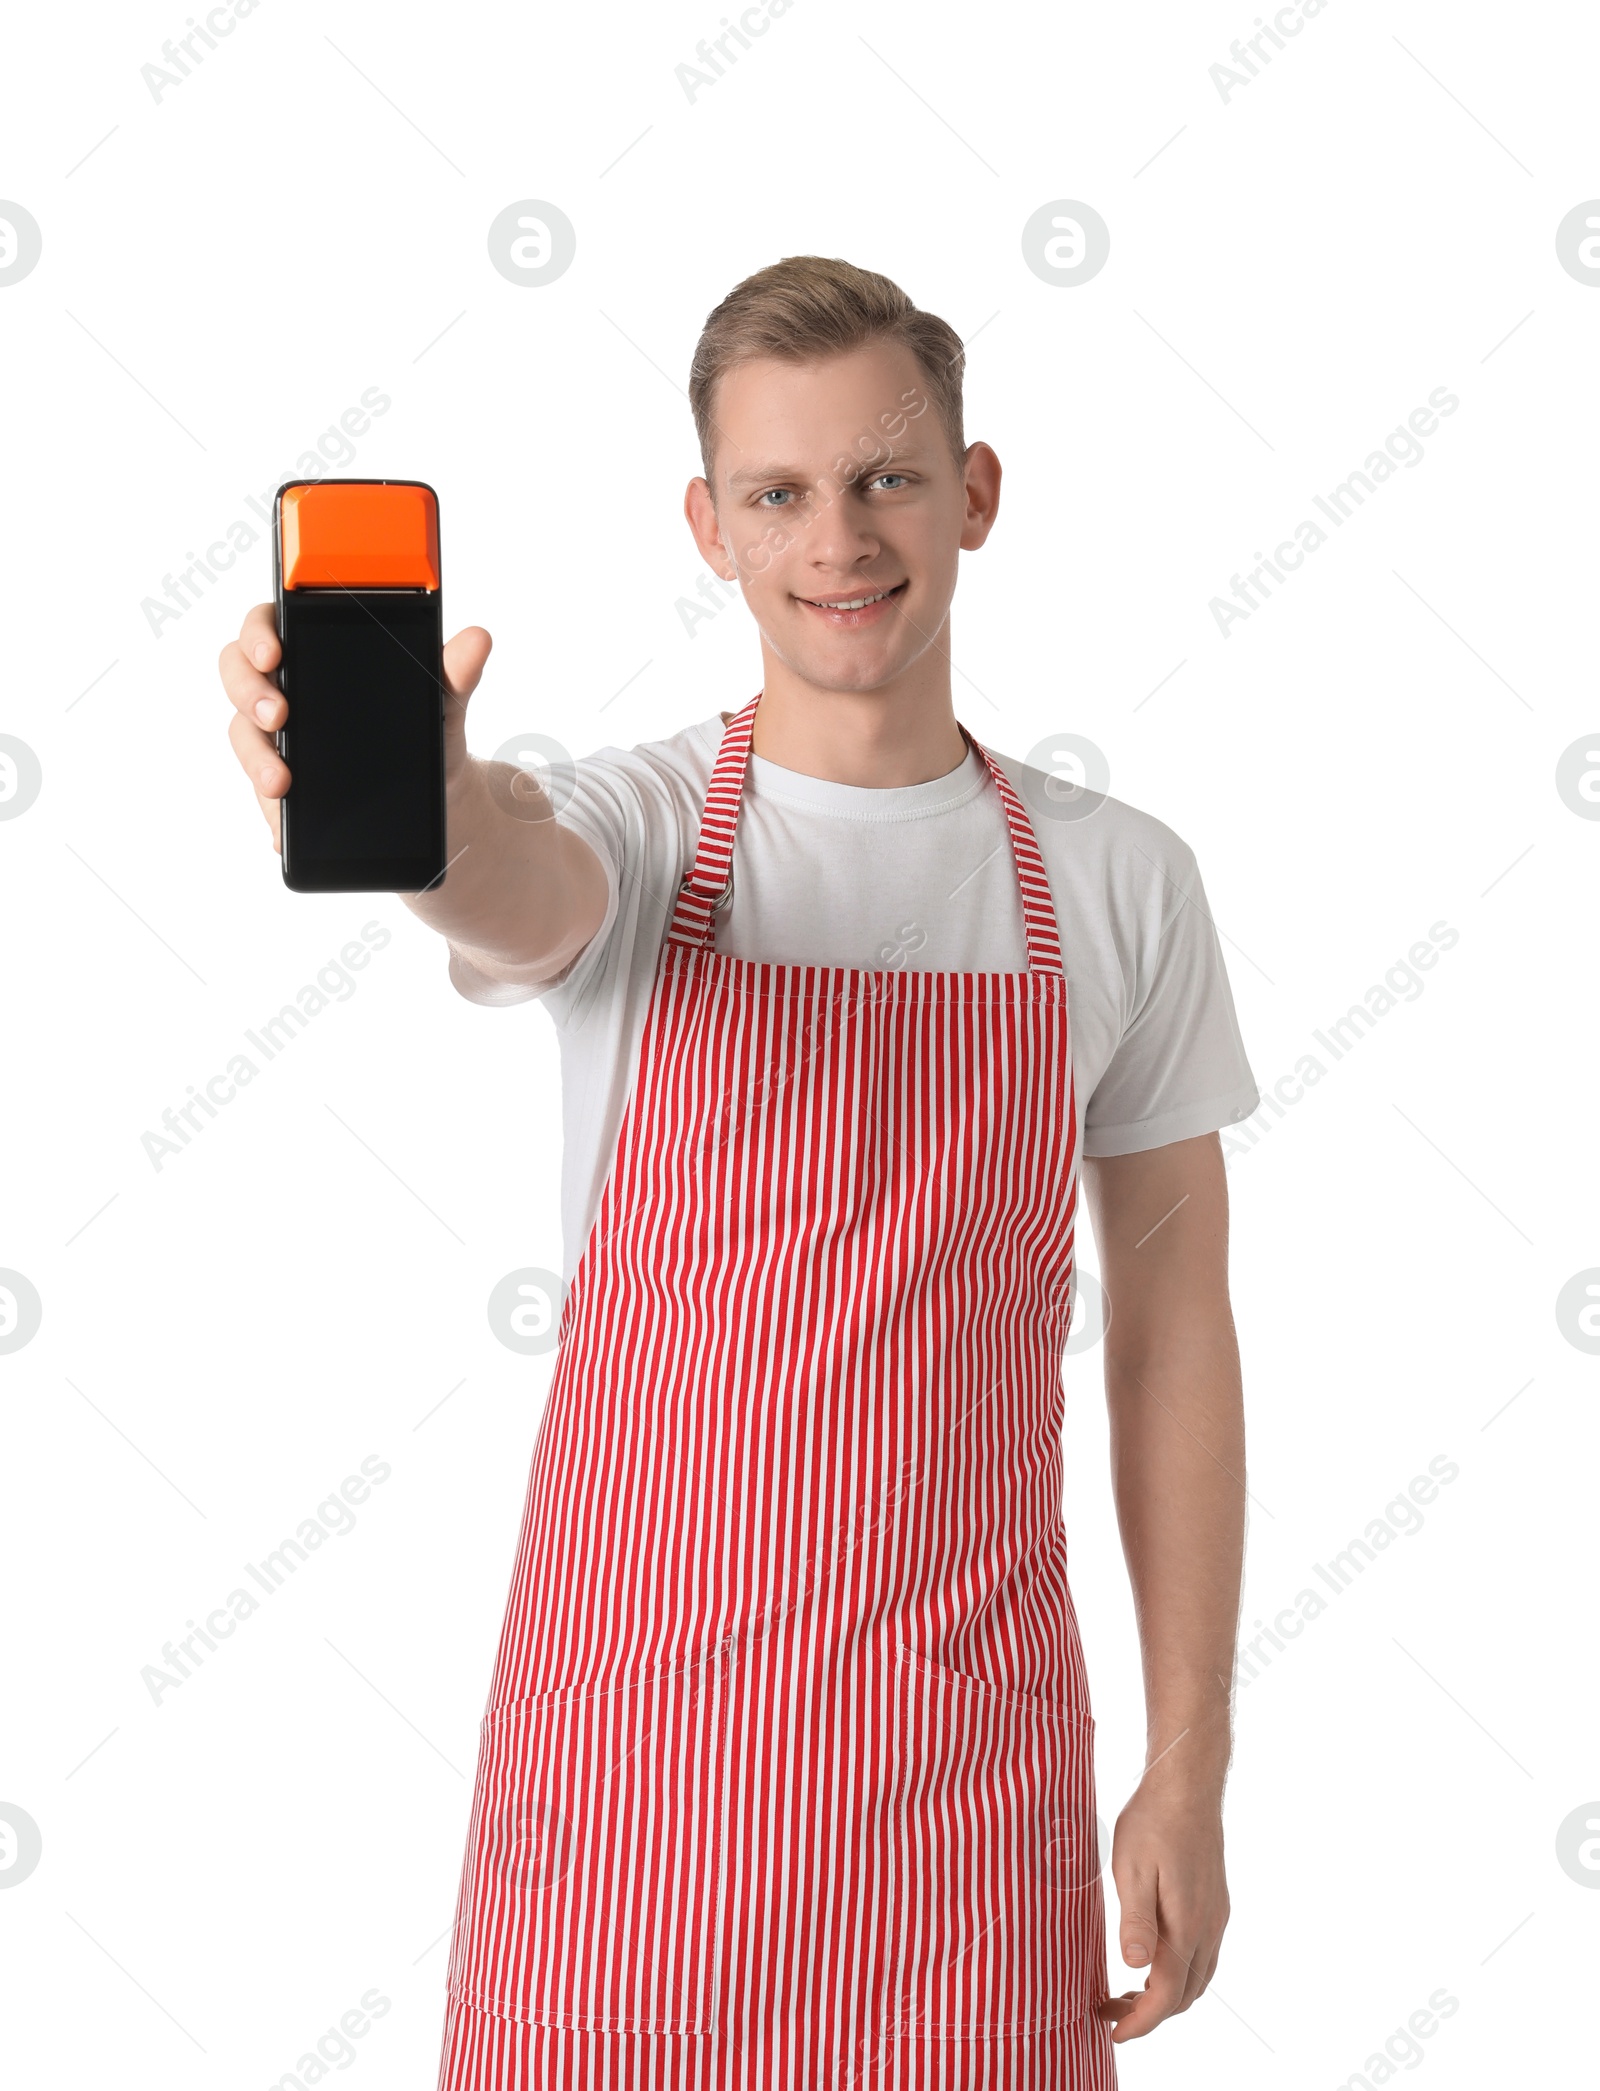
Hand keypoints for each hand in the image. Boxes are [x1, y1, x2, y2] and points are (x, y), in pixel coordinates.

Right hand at [218, 601, 493, 852]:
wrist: (437, 793)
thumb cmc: (426, 727)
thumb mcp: (442, 703)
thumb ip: (453, 672)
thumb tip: (478, 639)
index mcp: (313, 649)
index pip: (267, 623)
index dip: (258, 633)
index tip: (275, 653)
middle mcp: (283, 688)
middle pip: (239, 675)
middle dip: (250, 694)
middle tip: (278, 716)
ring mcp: (275, 737)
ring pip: (244, 737)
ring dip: (256, 760)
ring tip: (281, 785)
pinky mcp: (280, 785)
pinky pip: (264, 797)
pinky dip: (272, 815)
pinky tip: (282, 833)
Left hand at [1095, 1775, 1229, 2043]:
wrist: (1187, 1784)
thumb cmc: (1153, 1821)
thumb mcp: (1131, 1868)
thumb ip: (1136, 1920)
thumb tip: (1134, 1967)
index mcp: (1186, 1925)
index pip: (1166, 1996)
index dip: (1140, 2022)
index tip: (1113, 2032)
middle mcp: (1208, 1927)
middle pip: (1186, 1995)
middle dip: (1150, 2014)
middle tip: (1110, 2010)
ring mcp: (1216, 1916)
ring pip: (1198, 1978)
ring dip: (1165, 1995)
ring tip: (1127, 1991)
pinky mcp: (1216, 1903)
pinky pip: (1203, 1955)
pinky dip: (1179, 1972)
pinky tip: (1152, 1957)